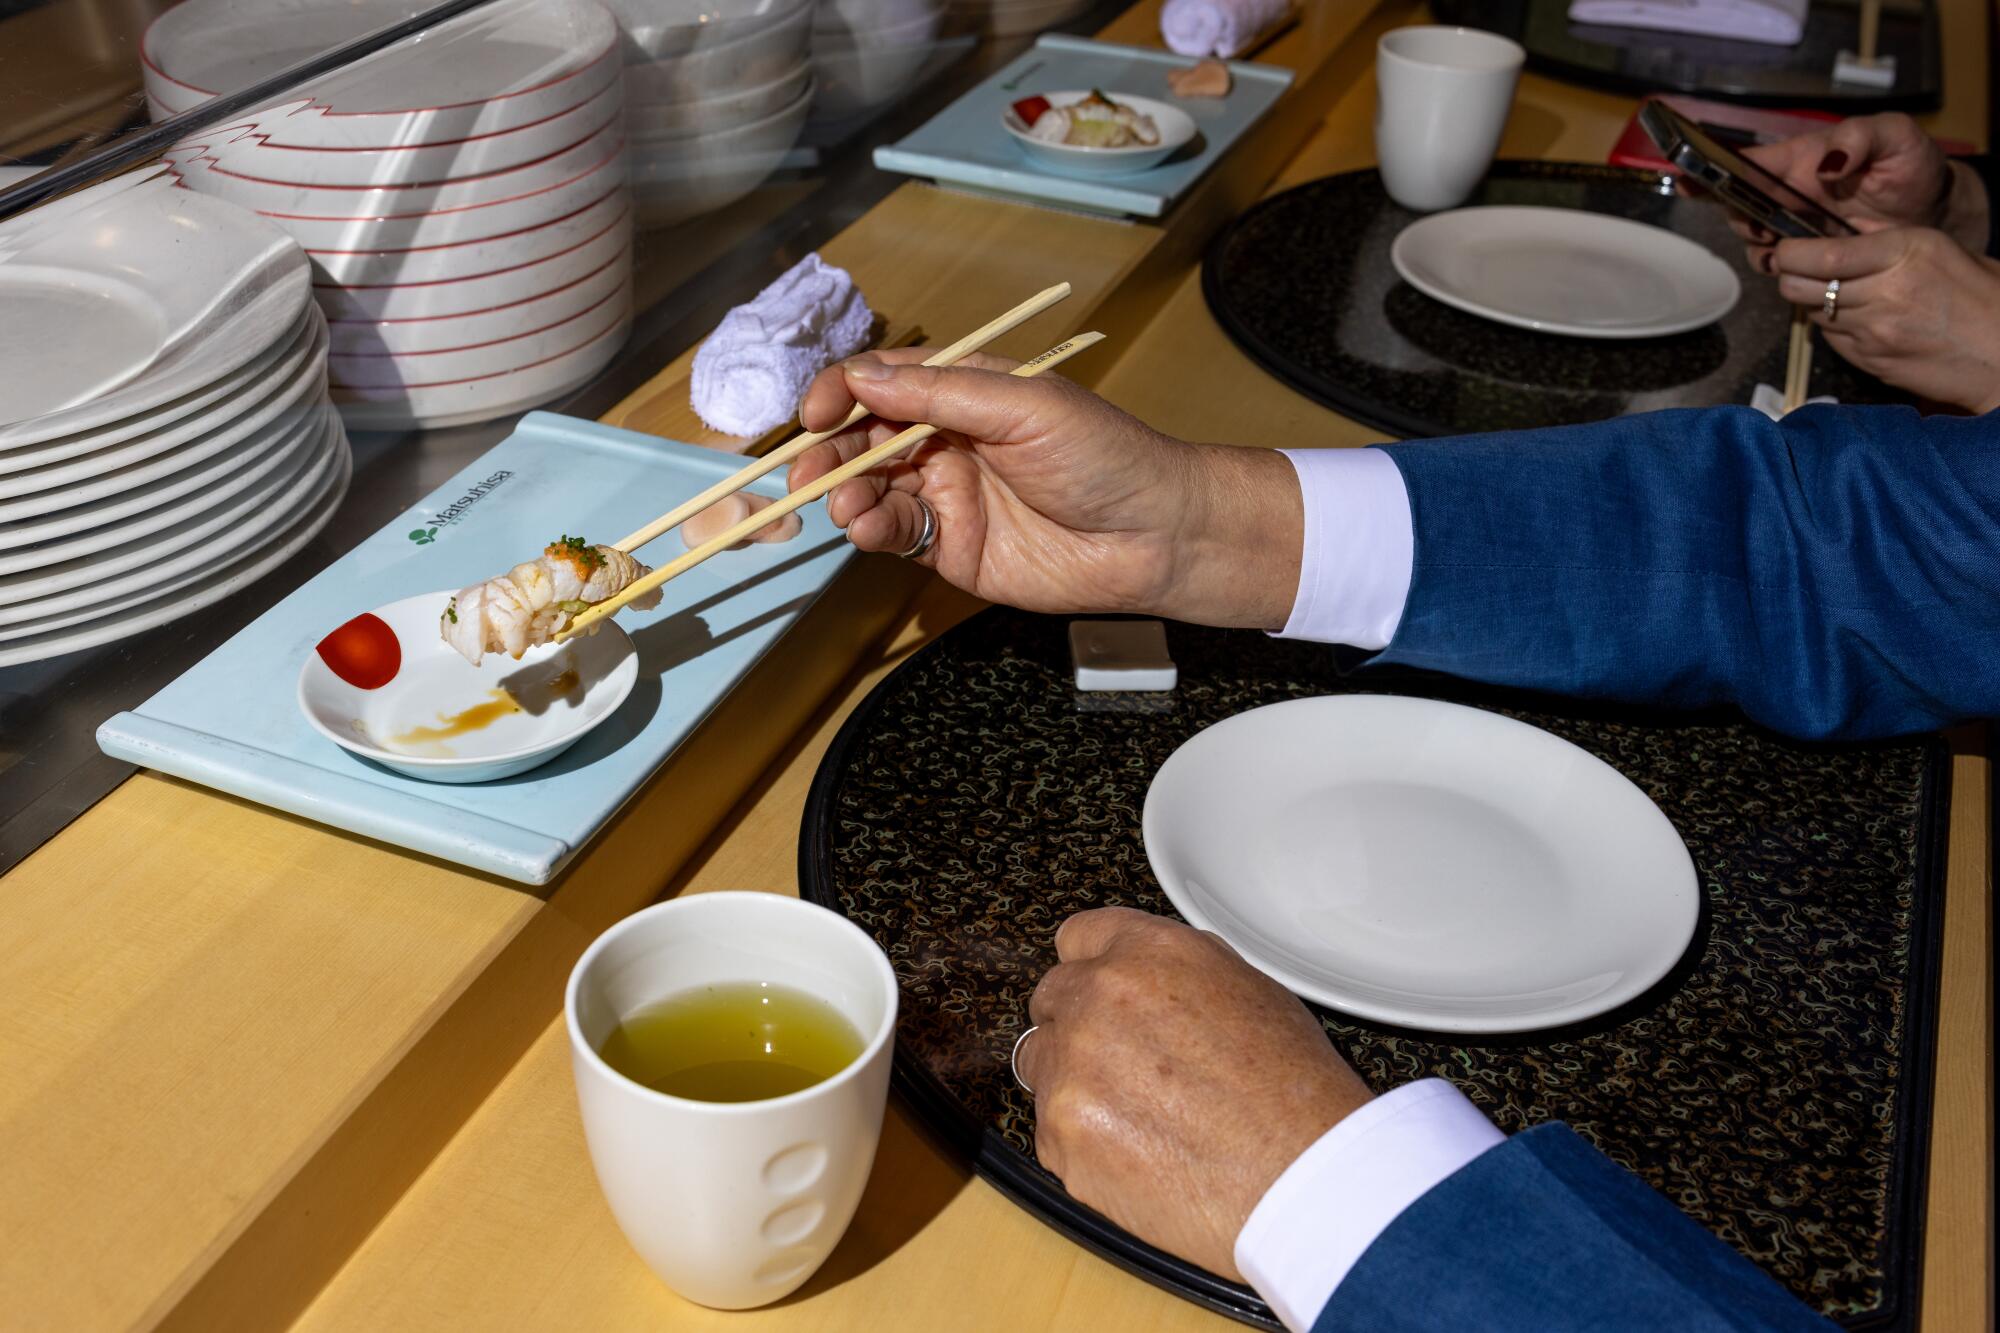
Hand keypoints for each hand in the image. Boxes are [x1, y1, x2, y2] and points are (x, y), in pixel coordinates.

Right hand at [788, 348, 1303, 629]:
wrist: (1153, 537)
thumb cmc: (1104, 456)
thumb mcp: (1023, 406)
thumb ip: (940, 394)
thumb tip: (863, 377)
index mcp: (965, 391)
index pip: (884, 381)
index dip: (842, 391)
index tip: (816, 411)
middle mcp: (947, 439)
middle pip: (863, 436)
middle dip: (827, 450)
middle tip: (805, 471)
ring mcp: (947, 493)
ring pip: (869, 487)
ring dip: (842, 492)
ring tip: (844, 504)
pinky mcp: (950, 547)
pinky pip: (893, 533)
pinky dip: (869, 529)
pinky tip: (866, 527)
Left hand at [1014, 908, 1373, 1279]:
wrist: (1301, 1177)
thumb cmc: (1294, 1092)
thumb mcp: (1249, 990)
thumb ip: (1179, 972)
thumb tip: (1149, 977)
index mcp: (1148, 953)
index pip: (1079, 937)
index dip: (1092, 967)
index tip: (1097, 989)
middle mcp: (1098, 998)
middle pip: (1051, 998)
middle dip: (1079, 1026)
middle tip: (1126, 1065)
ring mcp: (1071, 1067)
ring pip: (1041, 1065)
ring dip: (1074, 1084)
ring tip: (1140, 1117)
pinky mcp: (1059, 1135)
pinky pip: (1051, 1132)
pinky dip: (1084, 1145)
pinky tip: (1141, 1156)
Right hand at [1727, 113, 1987, 259]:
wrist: (1934, 211)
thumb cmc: (1910, 165)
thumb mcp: (1896, 137)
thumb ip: (1861, 138)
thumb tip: (1825, 165)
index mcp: (1798, 160)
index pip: (1744, 163)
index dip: (1710, 170)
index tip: (1686, 178)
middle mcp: (1785, 194)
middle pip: (1737, 206)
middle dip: (1738, 217)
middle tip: (1761, 226)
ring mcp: (1793, 227)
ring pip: (1752, 239)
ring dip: (1759, 246)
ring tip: (1783, 248)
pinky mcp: (1806, 256)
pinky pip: (1778, 265)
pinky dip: (1779, 268)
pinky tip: (1797, 266)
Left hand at [1773, 227, 1999, 413]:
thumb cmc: (1983, 296)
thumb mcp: (1939, 250)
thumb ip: (1886, 246)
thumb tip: (1835, 240)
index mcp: (1904, 253)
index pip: (1821, 255)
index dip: (1790, 253)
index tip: (1785, 249)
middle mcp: (1883, 292)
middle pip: (1800, 287)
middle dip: (1790, 277)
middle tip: (1797, 271)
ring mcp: (1873, 332)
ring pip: (1811, 313)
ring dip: (1812, 303)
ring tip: (1837, 295)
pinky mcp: (1869, 361)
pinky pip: (1831, 339)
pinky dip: (1832, 328)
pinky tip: (1856, 321)